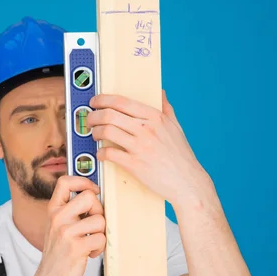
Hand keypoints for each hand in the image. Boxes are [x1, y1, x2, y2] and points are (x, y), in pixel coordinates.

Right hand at [34, 176, 106, 275]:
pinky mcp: (76, 247)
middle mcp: (58, 218)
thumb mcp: (58, 225)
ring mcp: (66, 232)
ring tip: (91, 242)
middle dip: (99, 210)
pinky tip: (90, 252)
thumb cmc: (59, 252)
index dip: (83, 181)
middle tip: (94, 224)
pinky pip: (101, 238)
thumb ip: (72, 210)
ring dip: (101, 233)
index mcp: (53, 210)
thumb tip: (96, 195)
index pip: (65, 182)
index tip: (93, 190)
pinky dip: (100, 248)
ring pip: (100, 220)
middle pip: (89, 197)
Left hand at [86, 90, 210, 205]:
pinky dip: (100, 153)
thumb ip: (166, 108)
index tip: (95, 101)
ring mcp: (140, 147)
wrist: (187, 182)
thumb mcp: (176, 127)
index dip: (103, 99)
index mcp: (155, 117)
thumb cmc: (181, 156)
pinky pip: (109, 153)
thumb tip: (160, 93)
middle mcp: (147, 129)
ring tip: (94, 135)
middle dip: (93, 116)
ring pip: (106, 131)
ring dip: (94, 132)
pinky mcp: (134, 164)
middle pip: (109, 114)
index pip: (122, 102)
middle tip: (89, 120)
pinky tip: (101, 154)